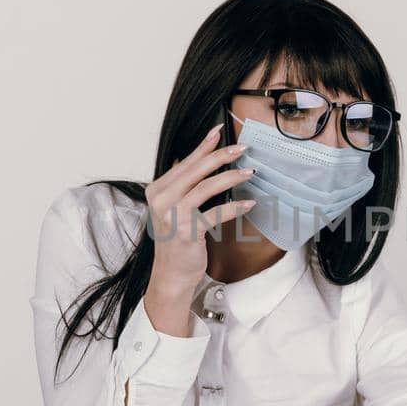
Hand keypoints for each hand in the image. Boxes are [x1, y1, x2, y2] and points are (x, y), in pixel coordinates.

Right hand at [143, 125, 254, 335]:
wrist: (171, 274)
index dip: (202, 146)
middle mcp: (161, 200)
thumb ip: (182, 186)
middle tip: (242, 148)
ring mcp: (173, 216)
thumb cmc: (177, 241)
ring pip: (205, 188)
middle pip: (195, 170)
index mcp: (157, 190)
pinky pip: (215, 213)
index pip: (184, 163)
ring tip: (249, 171)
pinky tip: (250, 203)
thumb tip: (200, 160)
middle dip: (220, 156)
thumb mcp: (173, 209)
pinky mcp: (187, 232)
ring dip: (230, 177)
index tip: (218, 131)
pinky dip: (234, 208)